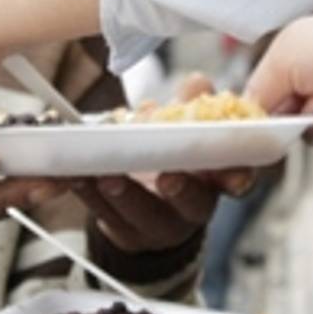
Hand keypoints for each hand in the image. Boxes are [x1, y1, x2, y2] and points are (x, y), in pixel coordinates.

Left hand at [73, 73, 251, 252]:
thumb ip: (194, 104)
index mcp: (215, 180)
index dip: (240, 177)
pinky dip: (86, 192)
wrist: (144, 209)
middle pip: (192, 205)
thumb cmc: (171, 159)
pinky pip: (102, 213)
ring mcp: (156, 224)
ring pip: (142, 214)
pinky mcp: (121, 230)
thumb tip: (197, 83)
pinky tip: (72, 175)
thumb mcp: (187, 127)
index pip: (238, 180)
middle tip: (167, 176)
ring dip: (123, 192)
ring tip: (106, 173)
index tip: (233, 174)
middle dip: (181, 190)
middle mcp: (191, 207)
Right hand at [245, 7, 312, 144]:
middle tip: (309, 103)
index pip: (263, 97)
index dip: (263, 113)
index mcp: (289, 59)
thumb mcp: (281, 62)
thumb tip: (250, 115)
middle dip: (297, 118)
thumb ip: (257, 93)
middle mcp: (312, 78)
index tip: (267, 122)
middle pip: (288, 121)